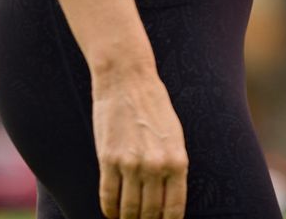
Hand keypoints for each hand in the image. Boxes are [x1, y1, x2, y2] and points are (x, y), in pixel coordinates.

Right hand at [91, 71, 186, 218]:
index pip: (174, 209)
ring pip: (128, 209)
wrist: (128, 80)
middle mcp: (156, 166)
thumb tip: (167, 199)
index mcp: (177, 161)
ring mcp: (131, 164)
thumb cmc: (154, 107)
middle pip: (150, 213)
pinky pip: (108, 196)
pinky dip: (109, 209)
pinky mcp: (108, 159)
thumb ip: (172, 167)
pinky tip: (111, 212)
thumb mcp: (174, 137)